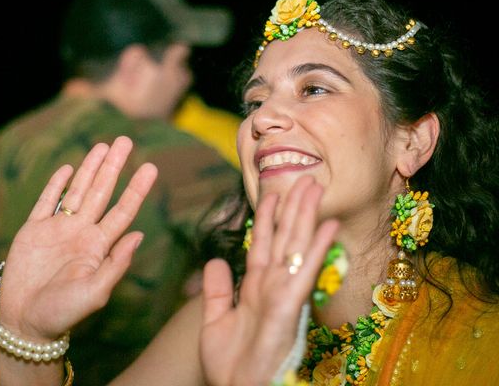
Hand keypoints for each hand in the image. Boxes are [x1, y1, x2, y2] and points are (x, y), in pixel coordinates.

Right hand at [0, 136, 157, 341]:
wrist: (24, 323)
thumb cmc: (62, 314)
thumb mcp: (95, 292)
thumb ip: (117, 264)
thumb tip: (140, 236)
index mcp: (98, 246)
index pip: (123, 211)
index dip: (136, 189)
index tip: (151, 167)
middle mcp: (81, 233)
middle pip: (102, 192)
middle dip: (114, 167)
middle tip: (126, 141)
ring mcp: (57, 230)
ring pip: (77, 191)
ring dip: (89, 168)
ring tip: (102, 146)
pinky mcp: (33, 231)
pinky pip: (47, 202)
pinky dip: (56, 184)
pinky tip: (68, 168)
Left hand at [200, 176, 338, 385]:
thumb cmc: (229, 363)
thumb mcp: (214, 320)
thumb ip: (216, 290)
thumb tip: (214, 261)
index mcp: (255, 286)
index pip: (261, 242)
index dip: (266, 217)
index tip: (271, 192)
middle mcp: (272, 285)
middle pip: (284, 237)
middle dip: (293, 208)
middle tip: (305, 179)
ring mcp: (282, 294)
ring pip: (296, 246)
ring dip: (306, 216)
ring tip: (316, 188)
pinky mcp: (288, 307)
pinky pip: (303, 271)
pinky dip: (316, 247)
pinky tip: (328, 225)